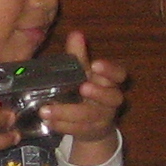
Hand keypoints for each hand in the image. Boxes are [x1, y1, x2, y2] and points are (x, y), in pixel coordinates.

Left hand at [40, 28, 127, 161]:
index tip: (96, 64)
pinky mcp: (91, 132)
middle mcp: (111, 101)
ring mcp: (103, 118)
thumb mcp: (83, 73)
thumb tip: (76, 34)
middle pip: (111, 98)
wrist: (93, 126)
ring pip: (89, 116)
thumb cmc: (88, 92)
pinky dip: (62, 125)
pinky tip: (48, 121)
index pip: (119, 74)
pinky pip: (78, 130)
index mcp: (111, 82)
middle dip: (97, 93)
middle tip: (82, 87)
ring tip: (45, 110)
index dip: (110, 70)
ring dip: (67, 113)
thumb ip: (78, 56)